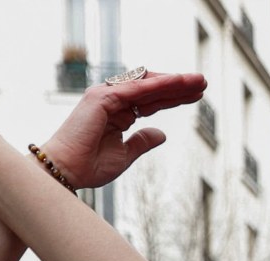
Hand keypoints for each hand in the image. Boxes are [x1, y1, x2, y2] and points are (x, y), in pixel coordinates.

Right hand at [40, 72, 204, 188]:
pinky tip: (178, 82)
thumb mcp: (125, 155)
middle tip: (203, 82)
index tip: (197, 96)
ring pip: (147, 84)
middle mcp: (113, 100)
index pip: (152, 101)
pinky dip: (158, 85)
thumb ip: (142, 141)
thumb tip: (161, 134)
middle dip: (179, 86)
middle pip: (153, 89)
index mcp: (118, 113)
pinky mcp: (103, 97)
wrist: (66, 171)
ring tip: (197, 80)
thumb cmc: (89, 165)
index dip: (175, 97)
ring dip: (173, 81)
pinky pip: (136, 88)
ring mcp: (107, 96)